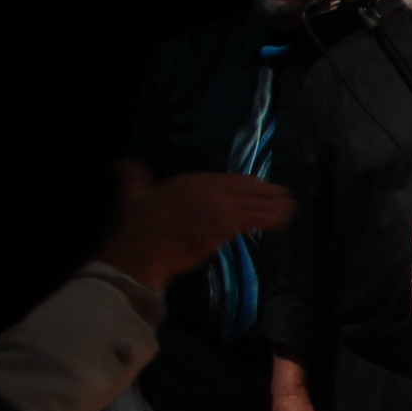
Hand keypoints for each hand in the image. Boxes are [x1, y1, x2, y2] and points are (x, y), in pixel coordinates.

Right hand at [94, 159, 294, 296]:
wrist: (142, 248)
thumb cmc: (137, 226)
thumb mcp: (133, 195)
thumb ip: (134, 177)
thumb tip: (121, 162)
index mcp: (191, 181)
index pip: (228, 179)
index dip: (248, 183)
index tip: (261, 185)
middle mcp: (209, 189)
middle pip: (246, 188)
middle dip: (268, 191)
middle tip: (284, 194)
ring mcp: (220, 206)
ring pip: (256, 203)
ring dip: (276, 205)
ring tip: (291, 208)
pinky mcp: (228, 224)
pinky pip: (256, 219)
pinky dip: (273, 218)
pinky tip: (284, 220)